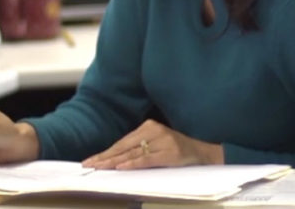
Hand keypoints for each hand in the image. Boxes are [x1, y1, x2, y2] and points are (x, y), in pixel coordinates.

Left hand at [81, 119, 223, 169]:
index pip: (122, 142)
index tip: (90, 160)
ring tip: (99, 167)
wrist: (206, 153)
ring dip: (114, 162)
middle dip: (104, 157)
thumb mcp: (157, 145)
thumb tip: (115, 160)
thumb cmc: (179, 151)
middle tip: (88, 165)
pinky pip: (147, 159)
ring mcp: (163, 140)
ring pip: (133, 153)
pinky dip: (133, 164)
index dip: (105, 152)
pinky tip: (121, 167)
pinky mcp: (170, 152)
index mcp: (148, 126)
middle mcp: (154, 130)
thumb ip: (140, 149)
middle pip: (124, 147)